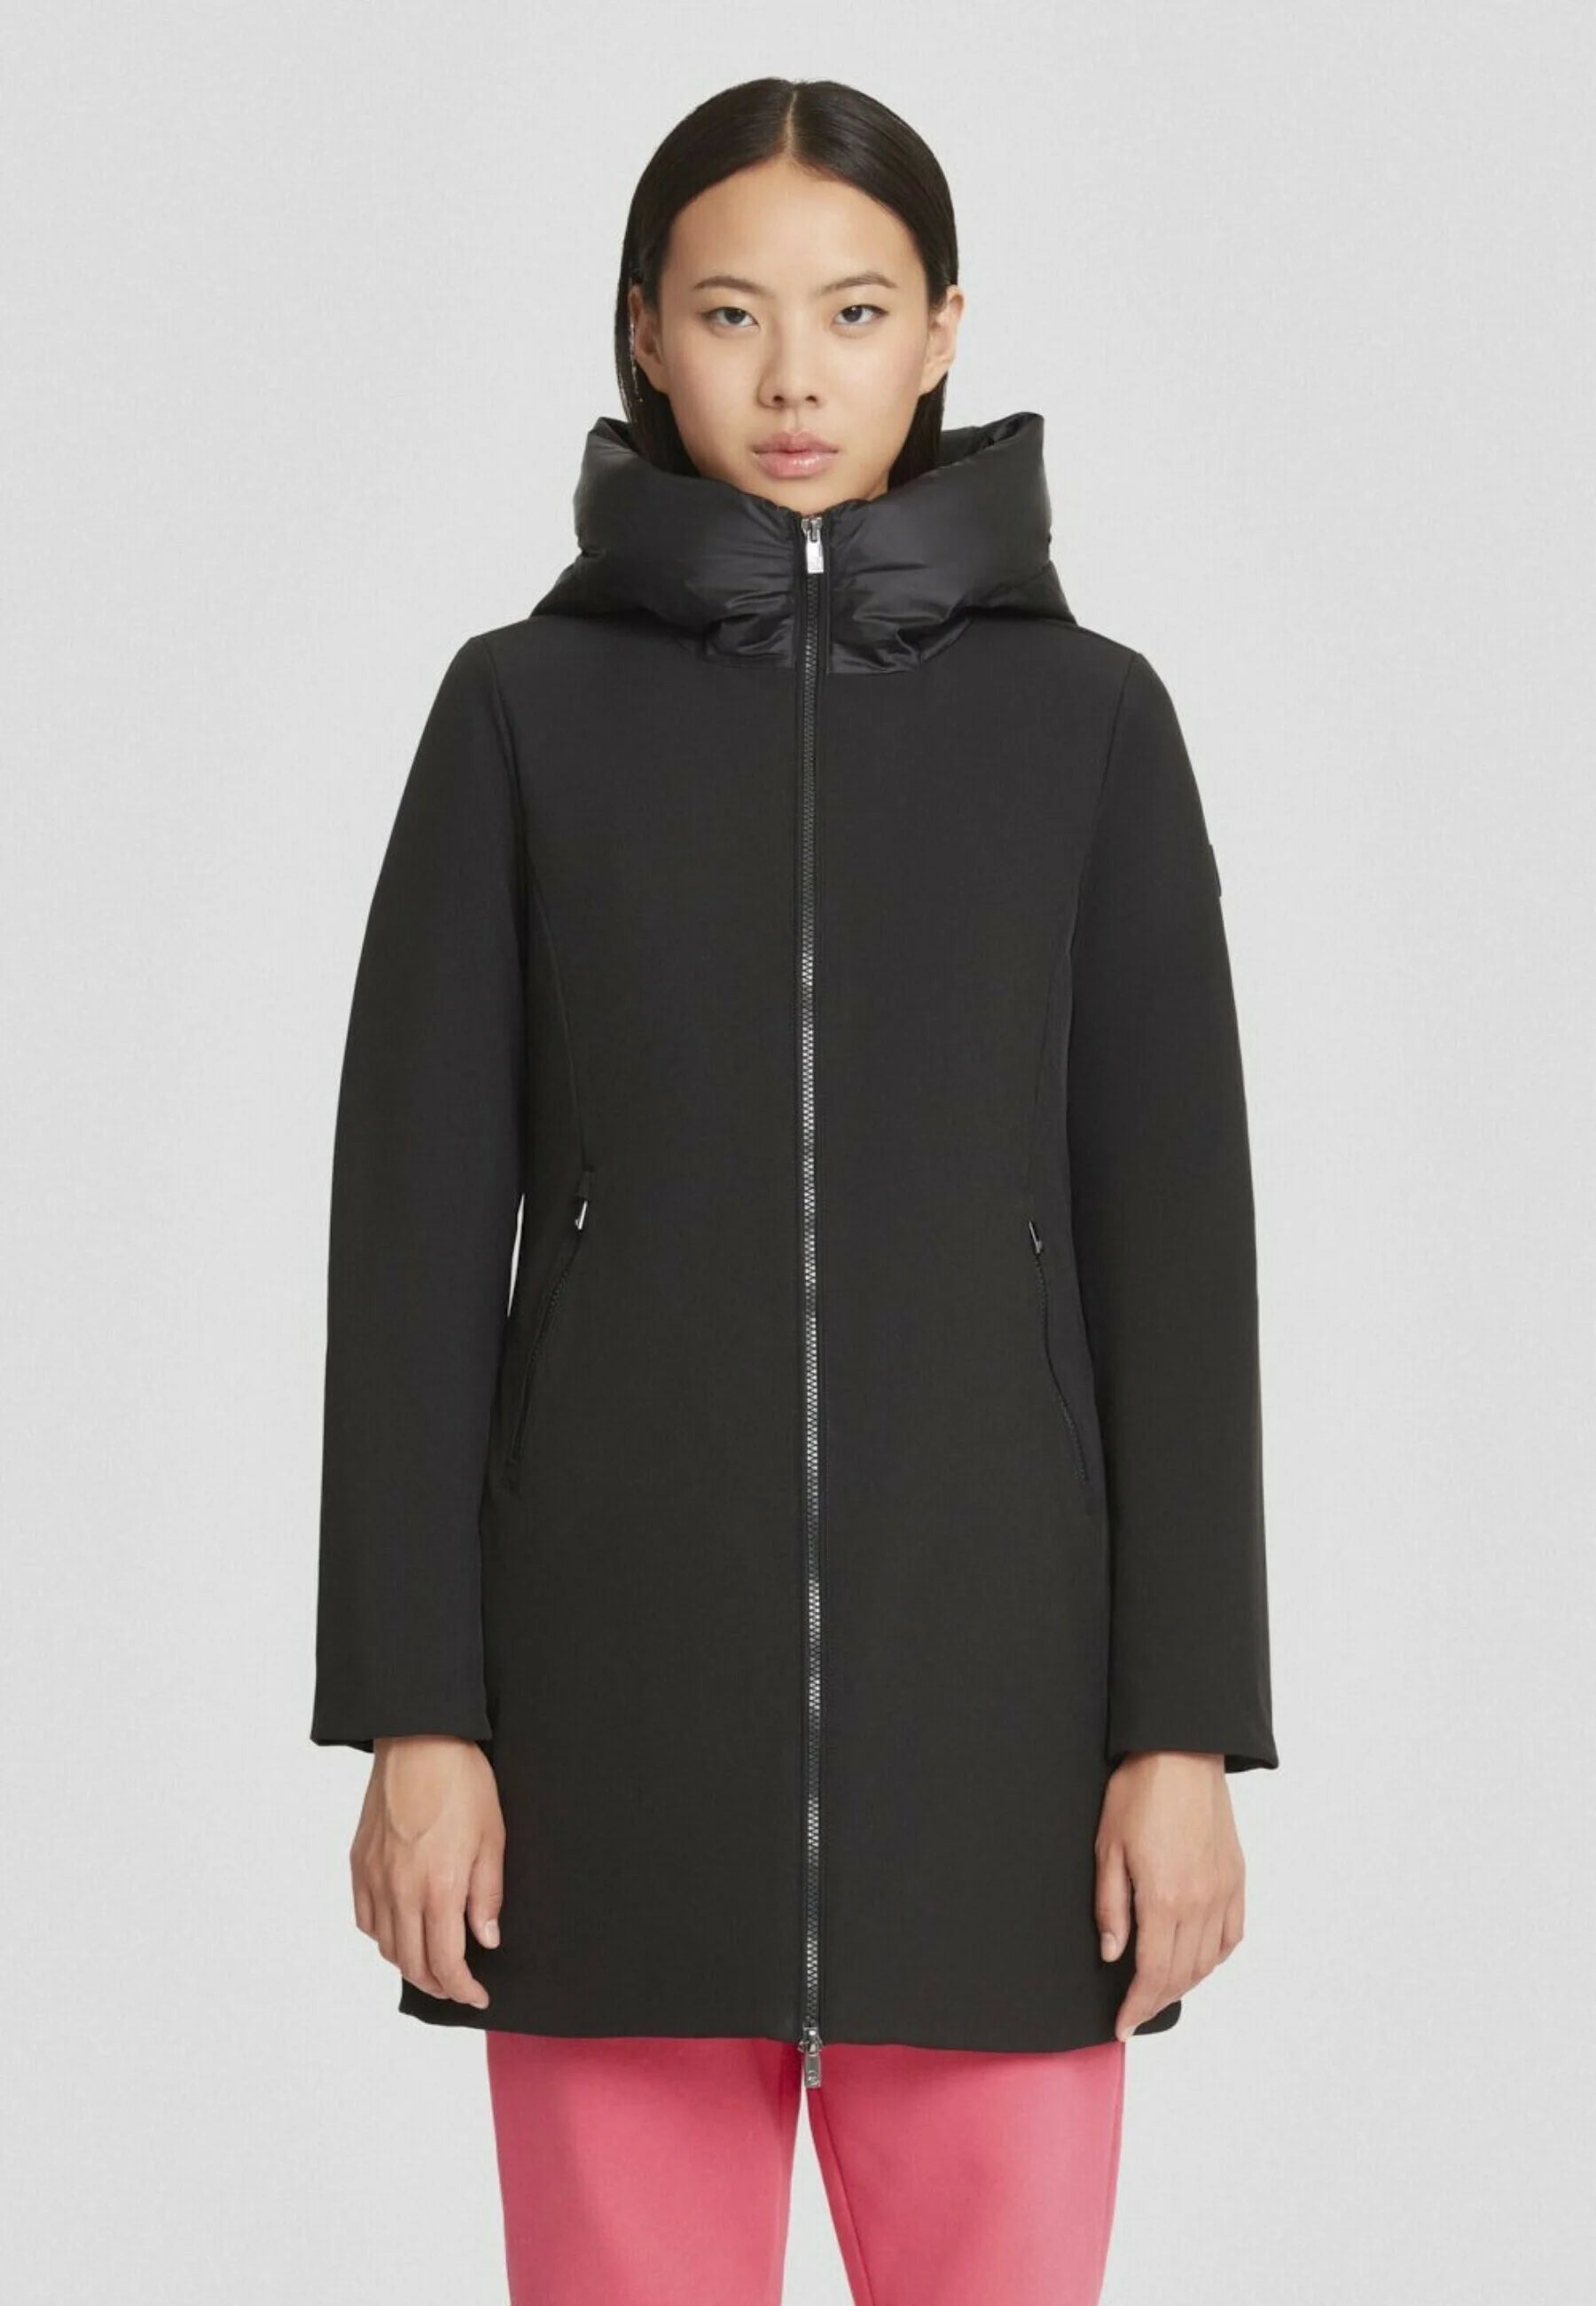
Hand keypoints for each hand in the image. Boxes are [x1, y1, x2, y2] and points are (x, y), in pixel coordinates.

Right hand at [351, 1736, 505, 2006]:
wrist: (418, 1740)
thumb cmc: (461, 1783)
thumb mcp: (493, 1839)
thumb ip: (487, 1896)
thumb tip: (486, 1939)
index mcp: (438, 1887)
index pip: (445, 1962)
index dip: (462, 1989)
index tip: (477, 1996)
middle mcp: (400, 1891)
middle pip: (411, 1963)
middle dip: (437, 1984)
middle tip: (458, 1985)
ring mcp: (374, 1878)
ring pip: (385, 1946)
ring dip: (409, 1964)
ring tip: (432, 1963)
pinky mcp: (358, 1864)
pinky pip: (365, 1919)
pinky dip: (383, 1936)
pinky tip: (400, 1930)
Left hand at [1095, 1751, 1244, 2038]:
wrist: (1182, 1752)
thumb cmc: (1138, 1792)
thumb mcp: (1108, 1847)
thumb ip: (1111, 1906)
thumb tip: (1112, 1953)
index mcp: (1164, 1898)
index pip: (1153, 1973)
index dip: (1136, 2006)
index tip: (1121, 2024)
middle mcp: (1200, 1903)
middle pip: (1181, 1974)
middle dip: (1155, 2000)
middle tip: (1134, 2011)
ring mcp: (1223, 1891)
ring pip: (1209, 1961)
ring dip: (1184, 1983)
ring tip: (1159, 1989)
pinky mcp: (1237, 1878)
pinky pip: (1232, 1935)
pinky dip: (1215, 1957)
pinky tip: (1198, 1959)